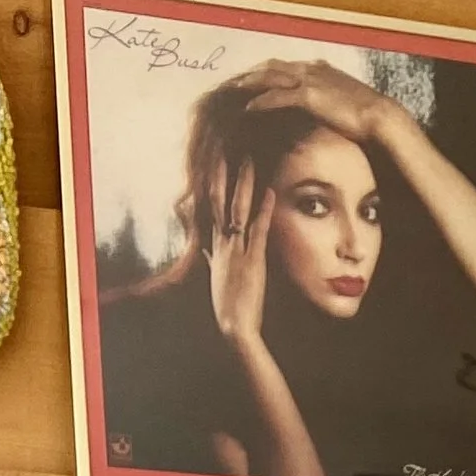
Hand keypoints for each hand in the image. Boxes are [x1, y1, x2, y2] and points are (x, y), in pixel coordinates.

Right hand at [203, 157, 272, 347]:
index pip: (212, 207)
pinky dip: (264, 210)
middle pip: (220, 200)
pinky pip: (258, 230)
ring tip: (249, 161)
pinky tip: (270, 192)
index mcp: (217, 246)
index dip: (213, 183)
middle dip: (222, 174)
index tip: (215, 162)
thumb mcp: (216, 276)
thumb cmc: (228, 305)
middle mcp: (223, 244)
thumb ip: (212, 257)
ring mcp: (237, 251)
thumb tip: (205, 247)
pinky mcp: (252, 261)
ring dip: (243, 184)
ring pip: (238, 210)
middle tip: (224, 148)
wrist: (233, 327)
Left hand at [244, 55, 399, 149]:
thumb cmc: (370, 117)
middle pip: (272, 66)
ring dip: (250, 84)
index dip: (267, 72)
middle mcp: (312, 69)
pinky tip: (248, 109)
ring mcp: (309, 81)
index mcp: (320, 69)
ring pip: (270, 77)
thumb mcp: (348, 104)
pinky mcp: (309, 97)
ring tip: (233, 92)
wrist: (381, 118)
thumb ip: (334, 101)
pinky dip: (261, 101)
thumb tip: (330, 111)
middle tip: (234, 82)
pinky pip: (277, 97)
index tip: (253, 79)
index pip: (286, 66)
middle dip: (252, 73)